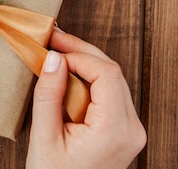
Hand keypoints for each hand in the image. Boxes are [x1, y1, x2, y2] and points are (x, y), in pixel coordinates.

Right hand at [26, 28, 145, 168]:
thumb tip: (53, 58)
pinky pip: (110, 94)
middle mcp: (132, 128)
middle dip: (81, 52)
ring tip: (57, 53)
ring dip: (85, 64)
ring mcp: (132, 130)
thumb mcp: (45, 138)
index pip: (106, 73)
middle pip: (112, 72)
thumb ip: (49, 95)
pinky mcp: (124, 131)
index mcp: (115, 130)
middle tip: (53, 39)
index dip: (78, 54)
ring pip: (113, 80)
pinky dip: (89, 80)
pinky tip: (68, 74)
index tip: (52, 47)